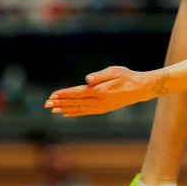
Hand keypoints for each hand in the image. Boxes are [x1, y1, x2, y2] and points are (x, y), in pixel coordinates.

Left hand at [44, 66, 163, 116]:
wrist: (140, 89)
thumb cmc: (127, 77)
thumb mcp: (114, 71)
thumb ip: (99, 75)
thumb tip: (86, 79)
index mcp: (99, 91)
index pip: (77, 93)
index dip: (64, 94)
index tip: (52, 95)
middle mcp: (98, 102)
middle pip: (75, 102)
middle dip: (60, 102)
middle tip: (46, 104)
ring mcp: (100, 107)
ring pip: (78, 109)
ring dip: (65, 108)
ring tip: (53, 110)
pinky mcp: (103, 109)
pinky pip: (85, 112)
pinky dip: (75, 112)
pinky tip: (67, 113)